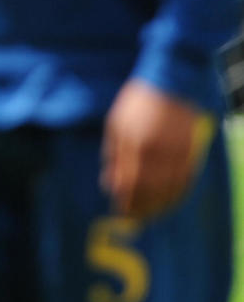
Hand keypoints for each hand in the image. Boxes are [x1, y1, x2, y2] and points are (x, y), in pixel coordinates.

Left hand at [101, 79, 212, 218]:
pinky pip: (185, 180)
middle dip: (140, 207)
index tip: (118, 211)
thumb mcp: (116, 124)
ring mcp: (177, 152)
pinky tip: (169, 202)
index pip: (129, 182)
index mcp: (135, 144)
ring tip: (149, 216)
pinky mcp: (191, 151)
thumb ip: (113, 154)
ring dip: (158, 206)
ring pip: (169, 189)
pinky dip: (176, 195)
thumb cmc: (137, 102)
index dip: (124, 200)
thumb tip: (110, 182)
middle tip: (132, 219)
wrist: (171, 83)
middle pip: (149, 190)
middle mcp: (158, 152)